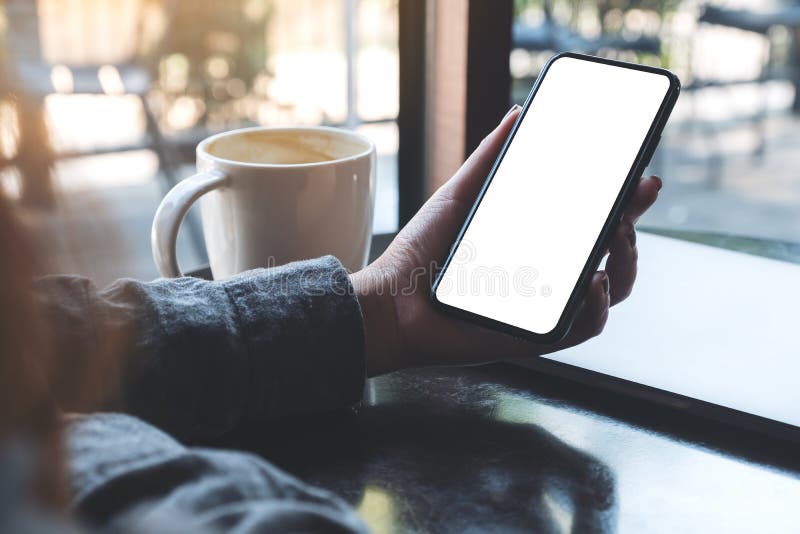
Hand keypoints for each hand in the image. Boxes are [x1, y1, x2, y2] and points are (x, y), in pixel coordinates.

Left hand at [352, 105, 661, 375]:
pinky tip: (592, 280)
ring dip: (626, 260)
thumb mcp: (460, 196)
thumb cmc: (422, 253)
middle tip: (637, 195)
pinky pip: (582, 327)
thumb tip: (517, 114)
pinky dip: (596, 306)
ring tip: (618, 233)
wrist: (390, 300)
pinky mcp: (535, 336)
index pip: (594, 222)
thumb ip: (490, 157)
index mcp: (538, 243)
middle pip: (613, 254)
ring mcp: (546, 305)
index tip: (642, 176)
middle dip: (634, 223)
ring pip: (611, 290)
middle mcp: (549, 274)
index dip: (626, 201)